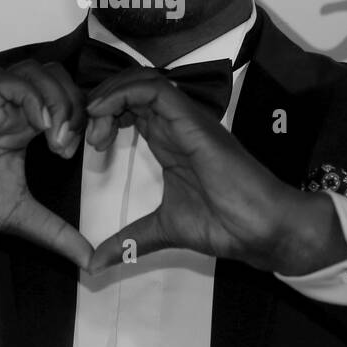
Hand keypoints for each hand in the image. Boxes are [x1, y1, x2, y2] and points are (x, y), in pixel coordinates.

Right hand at [0, 60, 91, 267]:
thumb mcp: (19, 218)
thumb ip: (56, 233)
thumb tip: (91, 261)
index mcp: (22, 127)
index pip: (66, 98)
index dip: (87, 115)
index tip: (92, 151)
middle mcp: (8, 110)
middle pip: (56, 76)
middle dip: (78, 104)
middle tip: (74, 146)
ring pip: (35, 71)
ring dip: (59, 101)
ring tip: (59, 142)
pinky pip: (7, 81)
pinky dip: (34, 98)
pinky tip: (41, 130)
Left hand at [83, 69, 341, 274]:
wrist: (261, 230)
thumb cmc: (224, 225)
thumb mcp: (161, 231)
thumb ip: (128, 241)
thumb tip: (94, 265)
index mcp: (168, 141)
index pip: (130, 108)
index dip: (101, 114)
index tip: (87, 143)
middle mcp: (175, 124)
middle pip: (130, 88)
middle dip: (100, 101)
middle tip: (85, 134)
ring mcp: (185, 119)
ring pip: (140, 81)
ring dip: (108, 96)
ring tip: (94, 126)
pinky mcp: (192, 120)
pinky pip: (155, 91)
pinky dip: (123, 94)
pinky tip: (104, 113)